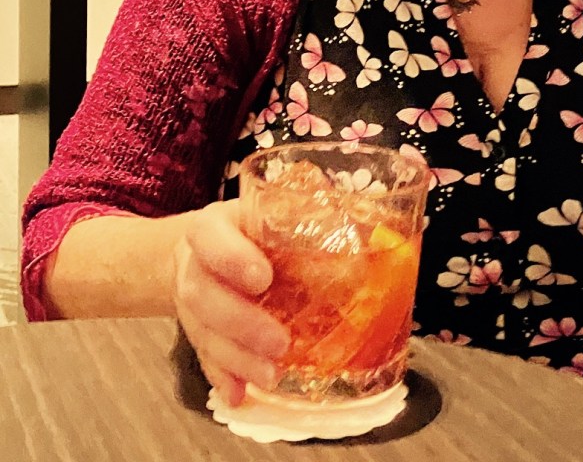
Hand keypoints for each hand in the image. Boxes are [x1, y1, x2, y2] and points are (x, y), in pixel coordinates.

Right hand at [173, 199, 289, 405]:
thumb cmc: (249, 228)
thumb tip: (367, 238)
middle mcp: (193, 265)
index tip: (263, 278)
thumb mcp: (270, 212)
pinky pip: (204, 358)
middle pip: (203, 295)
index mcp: (212, 226)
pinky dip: (223, 377)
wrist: (203, 249)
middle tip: (279, 342)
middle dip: (241, 322)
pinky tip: (240, 395)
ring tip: (270, 376)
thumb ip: (305, 220)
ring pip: (202, 333)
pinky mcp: (195, 333)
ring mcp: (190, 304)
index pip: (209, 236)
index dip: (232, 258)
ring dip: (237, 358)